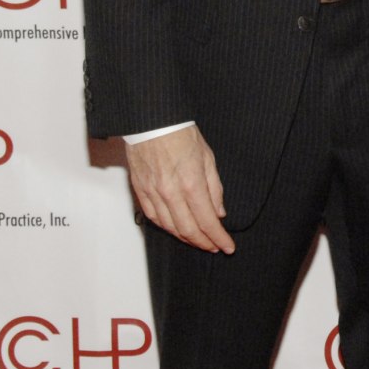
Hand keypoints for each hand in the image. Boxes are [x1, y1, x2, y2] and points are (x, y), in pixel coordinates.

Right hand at [125, 125, 233, 252]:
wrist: (152, 121)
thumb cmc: (180, 133)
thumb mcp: (207, 158)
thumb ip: (214, 188)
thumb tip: (218, 212)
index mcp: (191, 184)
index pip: (207, 222)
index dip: (219, 238)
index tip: (227, 246)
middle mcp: (171, 193)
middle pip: (188, 230)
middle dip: (204, 243)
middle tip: (214, 246)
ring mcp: (153, 193)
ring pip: (169, 227)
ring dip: (185, 238)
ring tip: (198, 240)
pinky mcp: (140, 190)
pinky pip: (153, 217)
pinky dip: (166, 227)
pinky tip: (176, 229)